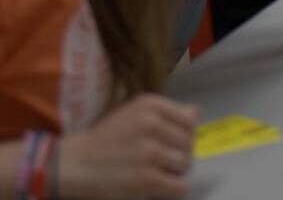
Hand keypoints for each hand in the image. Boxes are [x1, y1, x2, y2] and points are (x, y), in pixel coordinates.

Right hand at [60, 94, 198, 199]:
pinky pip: (181, 186)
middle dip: (179, 153)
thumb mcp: (134, 112)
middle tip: (160, 161)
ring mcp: (150, 152)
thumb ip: (166, 112)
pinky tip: (159, 186)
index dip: (183, 133)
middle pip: (190, 142)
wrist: (74, 165)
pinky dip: (173, 190)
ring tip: (156, 172)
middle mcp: (152, 124)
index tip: (169, 142)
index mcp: (151, 104)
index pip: (191, 119)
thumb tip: (197, 115)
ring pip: (186, 164)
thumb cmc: (107, 139)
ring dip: (175, 172)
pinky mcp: (146, 179)